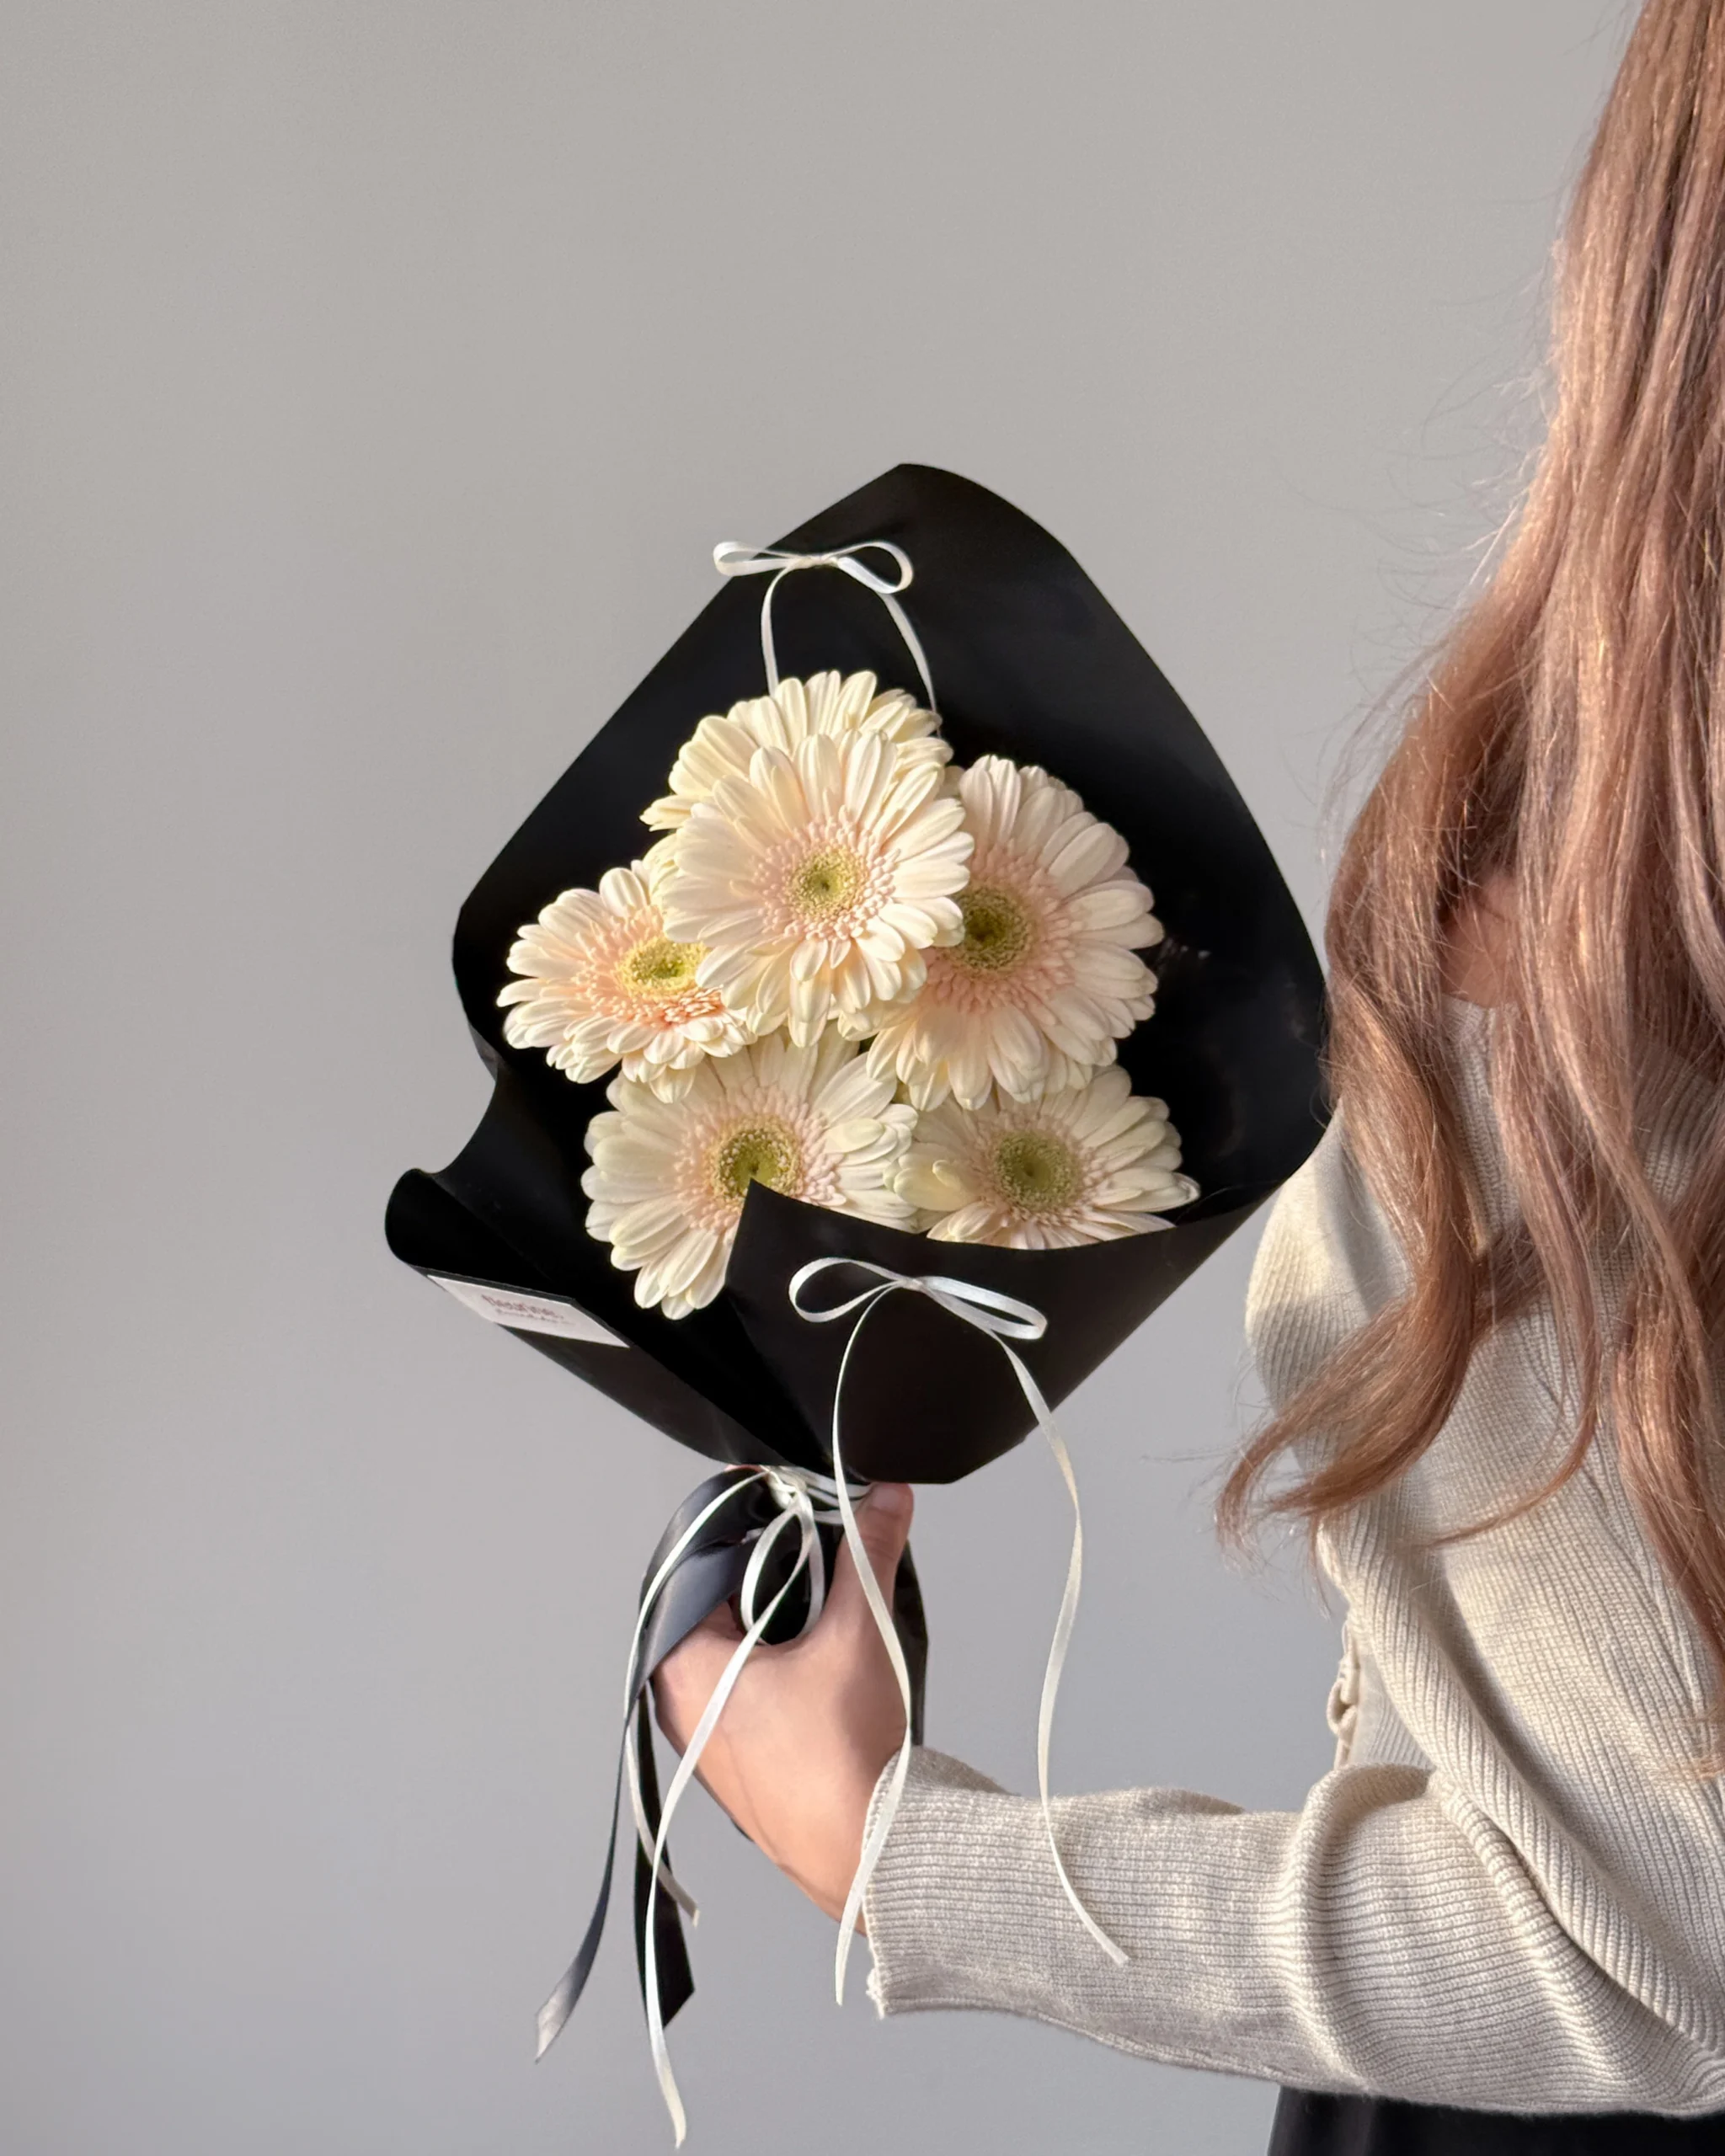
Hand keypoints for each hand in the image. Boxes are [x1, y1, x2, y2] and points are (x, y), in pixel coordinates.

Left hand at [651, 1483, 913, 1925]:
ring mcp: (707, 1745)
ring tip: (830, 1629)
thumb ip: (869, 1554)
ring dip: (782, 1634)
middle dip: (775, 1586)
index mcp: (683, 1666)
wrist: (871, 1856)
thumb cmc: (841, 1759)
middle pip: (721, 1611)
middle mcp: (680, 1707)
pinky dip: (784, 1677)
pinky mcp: (740, 1771)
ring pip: (738, 1656)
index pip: (706, 1570)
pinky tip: (828, 1680)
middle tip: (823, 1576)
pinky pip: (750, 1699)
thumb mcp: (858, 1633)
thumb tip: (886, 1498)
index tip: (799, 1523)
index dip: (756, 1539)